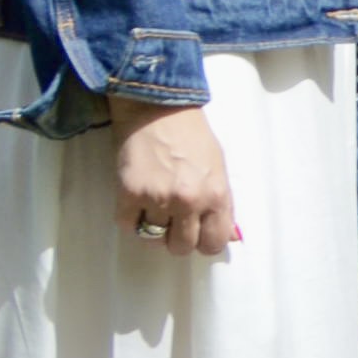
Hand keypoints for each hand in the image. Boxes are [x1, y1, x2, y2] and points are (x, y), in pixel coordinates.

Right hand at [108, 95, 237, 259]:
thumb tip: (230, 237)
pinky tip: (137, 200)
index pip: (214, 243)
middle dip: (177, 238)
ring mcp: (157, 198)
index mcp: (216, 195)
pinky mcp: (129, 193)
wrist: (158, 109)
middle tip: (173, 220)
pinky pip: (127, 225)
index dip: (204, 242)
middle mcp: (189, 201)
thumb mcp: (219, 169)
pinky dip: (130, 218)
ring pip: (152, 239)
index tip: (197, 234)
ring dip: (153, 226)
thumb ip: (224, 205)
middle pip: (181, 247)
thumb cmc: (193, 138)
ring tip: (154, 204)